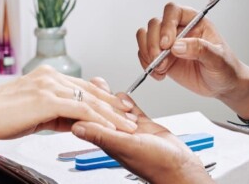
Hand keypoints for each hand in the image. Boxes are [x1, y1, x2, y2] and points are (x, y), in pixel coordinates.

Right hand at [0, 66, 136, 141]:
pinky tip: (110, 129)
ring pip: (90, 101)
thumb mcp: (32, 114)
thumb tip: (73, 122)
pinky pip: (81, 110)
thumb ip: (54, 114)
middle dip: (114, 106)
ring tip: (127, 126)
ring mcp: (49, 86)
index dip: (103, 99)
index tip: (119, 109)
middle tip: (131, 117)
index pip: (82, 87)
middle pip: (91, 92)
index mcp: (45, 77)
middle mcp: (50, 77)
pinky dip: (98, 120)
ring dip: (112, 115)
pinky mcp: (47, 100)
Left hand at [72, 94, 211, 183]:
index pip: (87, 121)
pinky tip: (124, 95)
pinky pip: (132, 110)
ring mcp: (130, 129)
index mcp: (107, 140)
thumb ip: (101, 135)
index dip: (78, 108)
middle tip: (84, 84)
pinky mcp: (144, 125)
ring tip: (100, 83)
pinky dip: (127, 102)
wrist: (179, 166)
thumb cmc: (154, 164)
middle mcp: (116, 134)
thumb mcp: (124, 146)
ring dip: (109, 97)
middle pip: (100, 112)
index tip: (69, 95)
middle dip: (93, 97)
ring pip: (115, 108)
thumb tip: (75, 127)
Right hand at [136, 3, 248, 99]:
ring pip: (146, 36)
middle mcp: (179, 28)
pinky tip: (159, 75)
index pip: (173, 11)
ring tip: (161, 68)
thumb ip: (200, 49)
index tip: (168, 44)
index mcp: (195, 21)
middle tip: (161, 61)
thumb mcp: (218, 59)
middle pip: (155, 24)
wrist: (223, 85)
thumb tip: (178, 46)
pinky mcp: (162, 57)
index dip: (167, 25)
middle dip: (153, 43)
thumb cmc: (225, 68)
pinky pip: (144, 54)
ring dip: (148, 53)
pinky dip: (147, 65)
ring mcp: (168, 43)